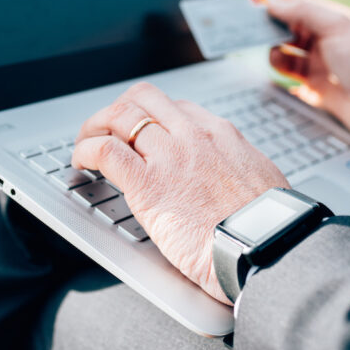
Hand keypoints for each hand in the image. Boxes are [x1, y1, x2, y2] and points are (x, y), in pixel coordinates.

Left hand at [72, 82, 288, 303]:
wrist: (265, 249)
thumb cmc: (268, 228)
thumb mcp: (262, 182)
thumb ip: (240, 171)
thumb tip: (234, 180)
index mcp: (221, 135)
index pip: (175, 107)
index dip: (150, 117)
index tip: (140, 132)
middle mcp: (193, 135)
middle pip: (143, 99)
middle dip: (118, 109)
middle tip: (105, 130)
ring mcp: (169, 156)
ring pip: (119, 116)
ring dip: (95, 126)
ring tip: (86, 143)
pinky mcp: (147, 184)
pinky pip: (105, 151)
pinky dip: (86, 151)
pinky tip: (81, 162)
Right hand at [267, 0, 349, 143]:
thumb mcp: (336, 27)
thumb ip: (304, 12)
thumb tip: (274, 3)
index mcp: (333, 21)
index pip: (300, 6)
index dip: (278, 3)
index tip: (254, 1)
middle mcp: (324, 41)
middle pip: (289, 28)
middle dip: (271, 28)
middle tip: (252, 30)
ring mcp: (319, 64)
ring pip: (286, 53)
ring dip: (276, 52)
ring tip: (276, 56)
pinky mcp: (315, 86)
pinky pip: (290, 76)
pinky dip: (281, 73)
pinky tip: (280, 74)